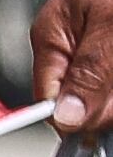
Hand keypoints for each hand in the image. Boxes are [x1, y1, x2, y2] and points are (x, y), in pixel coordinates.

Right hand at [30, 0, 112, 134]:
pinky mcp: (103, 55)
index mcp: (50, 41)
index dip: (76, 119)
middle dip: (107, 103)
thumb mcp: (110, 30)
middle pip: (80, 102)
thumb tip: (66, 120)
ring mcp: (86, 53)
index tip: (102, 127)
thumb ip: (90, 73)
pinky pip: (109, 84)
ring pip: (102, 96)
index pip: (49, 100)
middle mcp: (64, 51)